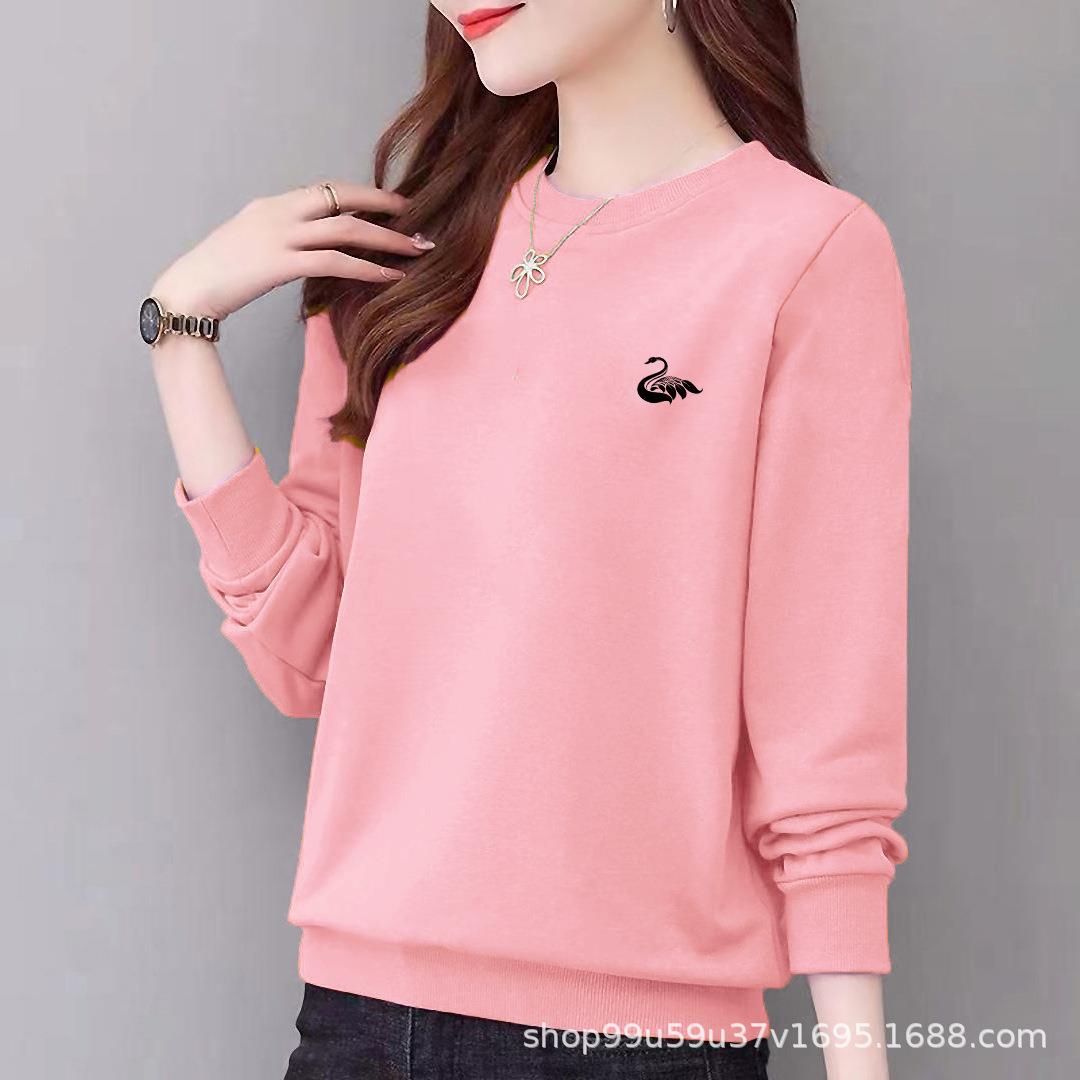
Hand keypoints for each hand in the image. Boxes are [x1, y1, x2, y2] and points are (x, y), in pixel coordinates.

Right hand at [150, 181, 430, 317]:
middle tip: (415, 215)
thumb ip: (278, 238)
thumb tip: (307, 248)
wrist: (185, 291)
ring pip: (346, 228)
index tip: (389, 203)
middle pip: (342, 197)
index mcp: (271, 205)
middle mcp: (278, 212)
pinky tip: (392, 277)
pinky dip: (369, 268)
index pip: (326, 190)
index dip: (361, 194)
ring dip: (387, 238)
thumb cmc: (216, 276)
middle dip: (383, 204)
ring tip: (417, 248)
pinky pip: (336, 262)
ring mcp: (279, 235)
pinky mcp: (280, 263)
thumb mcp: (248, 244)